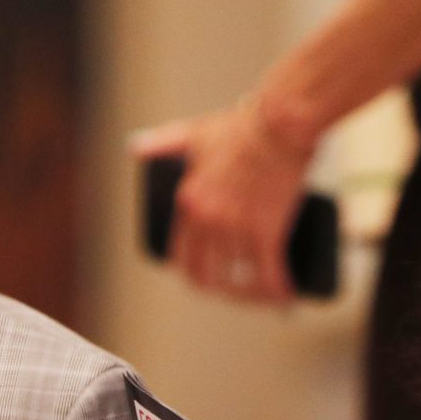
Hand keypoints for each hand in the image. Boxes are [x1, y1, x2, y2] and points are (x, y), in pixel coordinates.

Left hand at [135, 100, 312, 303]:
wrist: (280, 123)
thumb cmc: (241, 125)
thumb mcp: (195, 133)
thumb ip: (162, 142)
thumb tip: (135, 148)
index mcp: (188, 202)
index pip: (181, 253)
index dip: (192, 272)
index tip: (205, 278)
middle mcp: (208, 221)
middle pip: (208, 275)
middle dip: (221, 289)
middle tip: (235, 291)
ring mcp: (238, 228)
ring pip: (241, 279)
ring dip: (253, 293)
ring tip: (265, 293)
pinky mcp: (267, 231)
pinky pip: (270, 274)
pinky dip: (278, 290)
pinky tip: (285, 296)